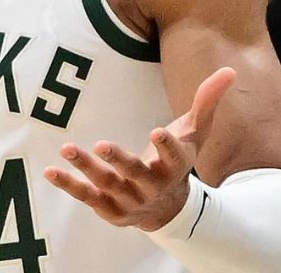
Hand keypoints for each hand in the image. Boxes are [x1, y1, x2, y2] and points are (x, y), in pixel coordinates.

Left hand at [44, 67, 235, 231]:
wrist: (168, 210)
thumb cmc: (178, 162)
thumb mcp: (195, 133)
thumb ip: (207, 102)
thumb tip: (230, 70)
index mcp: (175, 167)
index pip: (173, 156)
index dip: (166, 145)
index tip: (157, 131)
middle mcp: (152, 186)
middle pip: (136, 173)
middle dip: (120, 161)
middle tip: (102, 145)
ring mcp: (129, 199)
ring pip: (106, 184)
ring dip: (87, 168)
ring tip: (67, 149)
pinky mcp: (109, 209)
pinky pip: (86, 196)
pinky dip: (69, 185)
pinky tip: (51, 171)